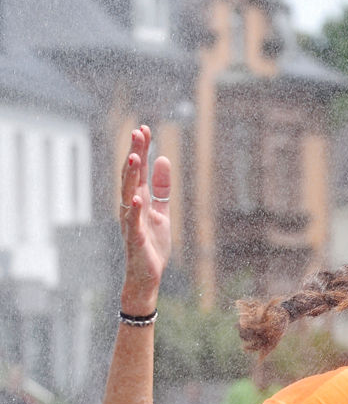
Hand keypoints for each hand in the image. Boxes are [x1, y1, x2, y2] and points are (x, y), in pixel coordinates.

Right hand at [119, 125, 171, 313]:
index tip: (144, 128)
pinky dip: (134, 211)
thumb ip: (162, 188)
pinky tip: (137, 198)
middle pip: (131, 177)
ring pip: (128, 195)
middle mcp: (131, 208)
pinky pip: (134, 222)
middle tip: (137, 132)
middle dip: (134, 154)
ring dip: (131, 177)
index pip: (138, 170)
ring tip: (136, 157)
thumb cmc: (152, 244)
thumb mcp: (162, 212)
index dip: (141, 149)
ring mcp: (131, 222)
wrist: (147, 274)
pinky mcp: (136, 239)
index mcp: (139, 200)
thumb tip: (163, 159)